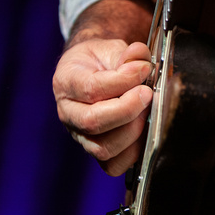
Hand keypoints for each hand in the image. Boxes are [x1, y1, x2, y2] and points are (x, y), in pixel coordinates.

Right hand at [53, 39, 152, 175]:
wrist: (92, 71)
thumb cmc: (100, 61)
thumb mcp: (110, 48)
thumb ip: (127, 54)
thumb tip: (139, 57)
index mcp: (66, 82)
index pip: (91, 88)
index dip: (122, 81)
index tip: (145, 70)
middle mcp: (68, 113)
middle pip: (92, 121)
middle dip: (128, 109)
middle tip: (148, 93)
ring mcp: (80, 135)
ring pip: (102, 148)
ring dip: (132, 131)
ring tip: (147, 111)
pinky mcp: (95, 150)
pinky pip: (112, 165)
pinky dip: (132, 152)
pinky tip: (144, 131)